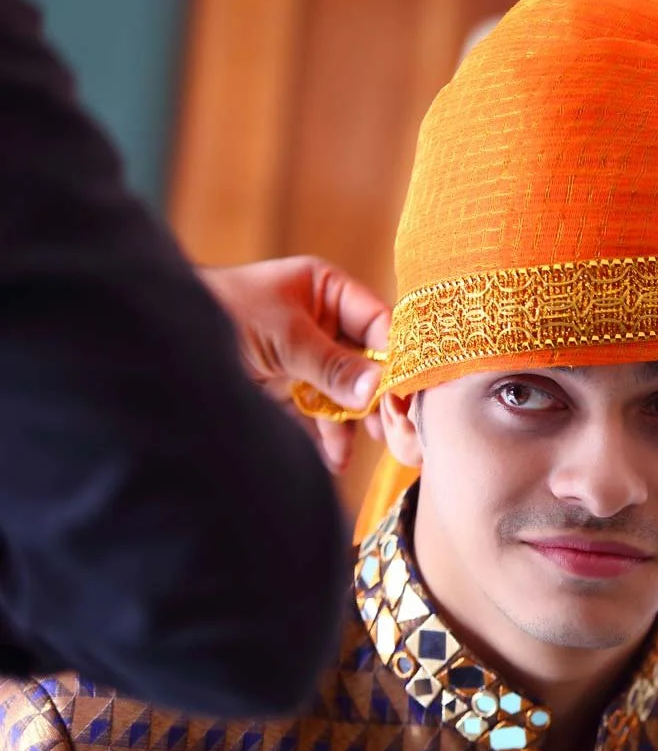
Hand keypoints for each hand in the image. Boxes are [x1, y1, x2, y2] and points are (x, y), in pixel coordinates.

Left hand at [200, 256, 389, 472]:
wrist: (155, 343)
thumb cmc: (220, 314)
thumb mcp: (283, 337)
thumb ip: (331, 364)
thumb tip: (378, 389)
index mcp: (325, 291)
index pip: (378, 321)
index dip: (396, 354)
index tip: (408, 389)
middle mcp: (320, 323)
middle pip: (366, 362)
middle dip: (376, 396)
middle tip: (390, 428)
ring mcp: (303, 360)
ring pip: (344, 394)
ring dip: (351, 423)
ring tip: (355, 448)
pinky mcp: (284, 392)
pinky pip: (317, 416)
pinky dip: (326, 438)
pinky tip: (332, 460)